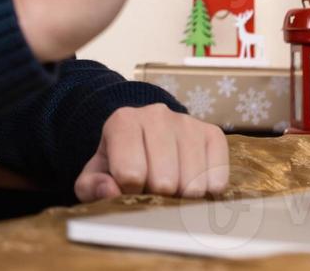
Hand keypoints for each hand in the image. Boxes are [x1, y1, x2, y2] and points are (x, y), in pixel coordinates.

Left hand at [74, 103, 230, 201]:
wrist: (144, 136)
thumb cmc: (119, 161)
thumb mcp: (95, 175)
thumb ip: (92, 186)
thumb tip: (111, 190)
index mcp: (123, 121)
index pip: (130, 174)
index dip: (129, 192)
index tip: (128, 186)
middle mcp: (157, 114)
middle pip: (164, 181)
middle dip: (157, 196)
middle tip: (151, 188)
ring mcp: (187, 122)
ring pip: (193, 183)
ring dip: (182, 196)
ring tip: (170, 186)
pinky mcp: (212, 133)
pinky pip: (217, 178)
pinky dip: (206, 191)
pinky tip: (192, 182)